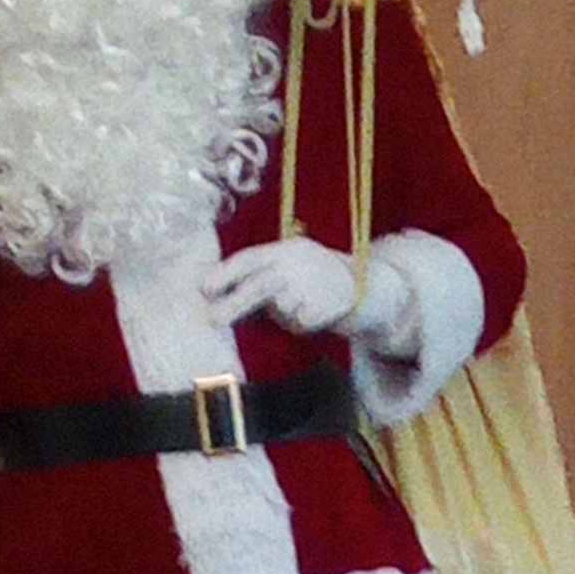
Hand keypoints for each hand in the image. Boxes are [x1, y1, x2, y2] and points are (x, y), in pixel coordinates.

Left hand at [200, 238, 361, 338]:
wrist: (370, 287)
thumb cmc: (314, 283)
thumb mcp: (286, 272)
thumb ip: (254, 285)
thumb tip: (214, 302)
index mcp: (285, 249)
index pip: (249, 258)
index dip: (226, 273)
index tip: (204, 288)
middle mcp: (299, 261)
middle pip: (261, 284)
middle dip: (235, 302)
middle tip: (212, 319)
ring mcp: (317, 281)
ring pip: (282, 309)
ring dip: (281, 315)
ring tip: (298, 307)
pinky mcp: (332, 302)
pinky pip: (303, 322)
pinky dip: (303, 324)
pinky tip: (315, 313)